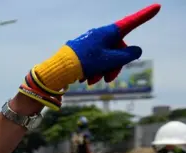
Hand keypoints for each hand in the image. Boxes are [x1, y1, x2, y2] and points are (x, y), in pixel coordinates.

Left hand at [30, 4, 160, 97]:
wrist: (59, 69)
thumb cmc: (85, 62)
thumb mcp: (110, 60)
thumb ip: (127, 56)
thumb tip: (135, 50)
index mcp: (108, 32)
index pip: (131, 23)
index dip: (144, 16)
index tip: (157, 6)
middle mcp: (99, 35)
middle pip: (117, 49)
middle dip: (115, 66)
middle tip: (109, 79)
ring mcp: (90, 43)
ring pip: (105, 58)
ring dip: (102, 72)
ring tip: (92, 81)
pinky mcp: (81, 51)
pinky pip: (93, 61)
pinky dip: (92, 71)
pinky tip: (84, 79)